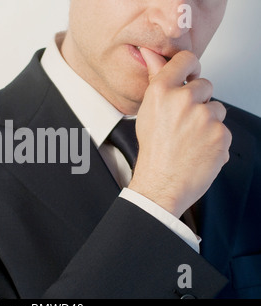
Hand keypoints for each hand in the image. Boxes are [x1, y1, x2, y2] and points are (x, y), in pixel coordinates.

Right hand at [128, 48, 231, 217]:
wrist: (162, 184)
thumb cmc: (153, 151)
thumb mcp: (147, 112)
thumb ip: (155, 79)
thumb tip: (151, 53)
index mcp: (161, 92)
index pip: (186, 59)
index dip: (189, 68)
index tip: (188, 77)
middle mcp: (183, 101)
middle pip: (204, 85)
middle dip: (198, 100)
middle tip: (183, 122)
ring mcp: (205, 118)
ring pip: (217, 108)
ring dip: (208, 120)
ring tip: (191, 139)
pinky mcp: (222, 135)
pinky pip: (224, 128)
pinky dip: (215, 139)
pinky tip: (199, 149)